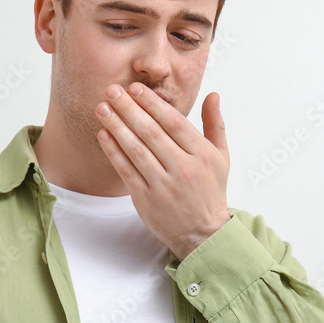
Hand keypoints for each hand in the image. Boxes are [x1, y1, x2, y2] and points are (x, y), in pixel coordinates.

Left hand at [96, 82, 230, 259]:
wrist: (203, 234)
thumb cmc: (210, 190)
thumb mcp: (221, 157)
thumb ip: (215, 124)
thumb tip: (213, 94)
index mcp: (203, 155)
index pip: (174, 122)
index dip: (152, 104)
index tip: (135, 88)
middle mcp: (184, 168)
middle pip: (151, 132)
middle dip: (129, 109)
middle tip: (112, 91)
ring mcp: (164, 185)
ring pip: (136, 150)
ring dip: (117, 127)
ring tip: (102, 108)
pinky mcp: (146, 199)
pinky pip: (127, 171)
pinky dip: (114, 152)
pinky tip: (104, 135)